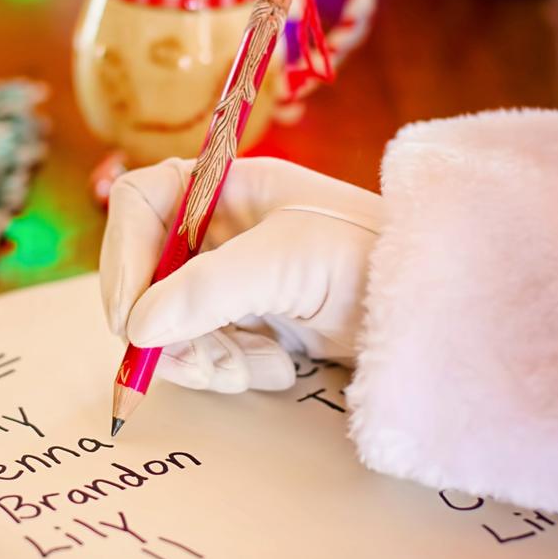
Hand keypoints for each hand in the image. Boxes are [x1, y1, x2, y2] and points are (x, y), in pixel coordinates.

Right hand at [101, 157, 382, 392]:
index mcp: (225, 188)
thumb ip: (207, 290)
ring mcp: (231, 277)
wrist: (434, 311)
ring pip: (169, 322)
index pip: (140, 205)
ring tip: (258, 368)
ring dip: (203, 356)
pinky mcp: (250, 321)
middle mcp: (220, 228)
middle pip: (146, 273)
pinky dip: (229, 368)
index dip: (123, 255)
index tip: (130, 317)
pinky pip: (204, 348)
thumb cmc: (370, 260)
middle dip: (165, 325)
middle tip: (196, 361)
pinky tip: (278, 370)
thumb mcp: (287, 262)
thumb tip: (137, 327)